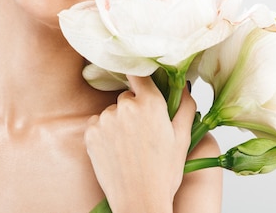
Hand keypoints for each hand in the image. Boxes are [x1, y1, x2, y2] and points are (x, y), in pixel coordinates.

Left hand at [84, 75, 195, 212]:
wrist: (139, 200)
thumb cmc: (163, 172)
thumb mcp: (182, 138)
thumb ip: (185, 106)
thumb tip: (184, 86)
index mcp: (150, 103)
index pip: (139, 75)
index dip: (141, 80)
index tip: (142, 85)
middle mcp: (125, 106)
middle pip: (127, 97)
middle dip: (134, 109)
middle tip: (143, 133)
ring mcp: (105, 119)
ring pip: (112, 112)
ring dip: (119, 122)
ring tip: (129, 147)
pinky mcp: (90, 132)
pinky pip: (97, 123)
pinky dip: (104, 133)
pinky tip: (116, 150)